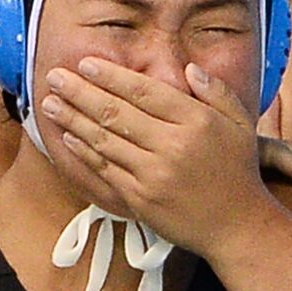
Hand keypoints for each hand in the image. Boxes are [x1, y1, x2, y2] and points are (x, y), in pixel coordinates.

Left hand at [40, 56, 269, 255]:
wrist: (237, 226)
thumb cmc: (237, 171)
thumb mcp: (240, 123)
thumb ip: (215, 91)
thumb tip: (187, 69)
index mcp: (196, 120)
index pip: (143, 91)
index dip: (110, 76)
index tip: (85, 64)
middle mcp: (172, 145)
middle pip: (116, 112)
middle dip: (80, 92)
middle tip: (55, 77)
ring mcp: (154, 174)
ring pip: (104, 140)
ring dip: (73, 119)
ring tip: (51, 103)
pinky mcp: (141, 199)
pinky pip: (105, 169)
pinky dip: (84, 151)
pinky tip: (67, 136)